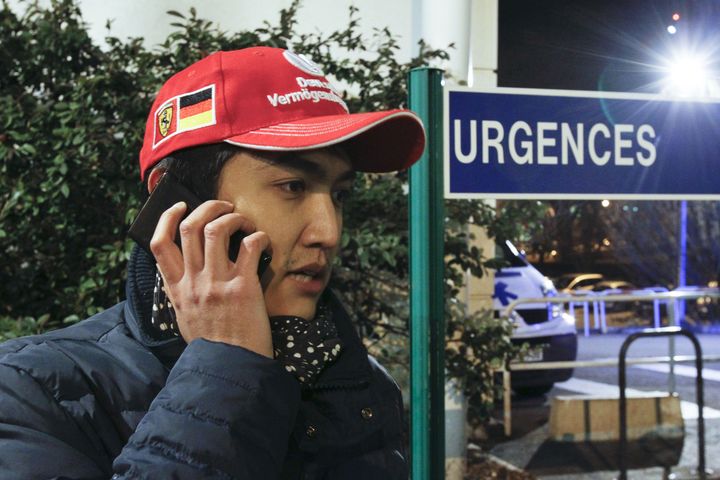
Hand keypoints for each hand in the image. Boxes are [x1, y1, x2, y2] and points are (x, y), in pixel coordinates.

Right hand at [150, 200, 272, 357]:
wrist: (231, 370)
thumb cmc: (212, 346)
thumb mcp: (185, 318)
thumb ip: (183, 293)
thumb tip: (186, 270)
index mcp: (177, 290)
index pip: (158, 244)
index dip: (167, 218)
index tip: (180, 207)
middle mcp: (193, 282)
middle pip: (189, 227)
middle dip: (208, 208)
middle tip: (224, 206)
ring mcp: (217, 284)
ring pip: (216, 229)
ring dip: (233, 217)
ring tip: (244, 221)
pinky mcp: (243, 288)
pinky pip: (249, 246)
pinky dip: (258, 236)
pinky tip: (263, 243)